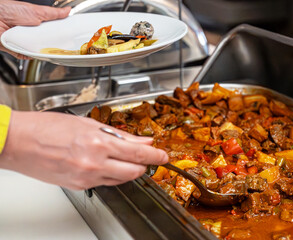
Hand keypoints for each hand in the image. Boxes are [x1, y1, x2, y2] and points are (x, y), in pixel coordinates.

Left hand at [0, 0, 70, 58]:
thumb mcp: (37, 11)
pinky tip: (33, 53)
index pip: (53, 31)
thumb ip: (53, 13)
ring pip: (39, 51)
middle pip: (48, 43)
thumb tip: (67, 11)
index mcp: (38, 24)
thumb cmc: (10, 11)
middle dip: (53, 45)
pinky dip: (31, 56)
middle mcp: (32, 33)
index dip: (61, 35)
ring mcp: (25, 42)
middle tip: (60, 45)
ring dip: (42, 51)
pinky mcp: (18, 49)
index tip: (69, 38)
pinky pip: (28, 56)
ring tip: (45, 48)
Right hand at [0, 111, 168, 189]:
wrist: (19, 142)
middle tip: (149, 158)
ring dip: (130, 169)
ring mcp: (86, 177)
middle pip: (134, 171)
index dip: (156, 156)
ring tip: (128, 158)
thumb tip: (141, 139)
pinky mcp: (79, 186)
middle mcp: (95, 163)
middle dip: (145, 165)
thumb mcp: (88, 124)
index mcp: (99, 143)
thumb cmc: (47, 128)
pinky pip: (105, 182)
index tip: (163, 155)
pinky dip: (112, 174)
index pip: (139, 153)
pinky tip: (109, 164)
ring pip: (121, 179)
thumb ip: (119, 135)